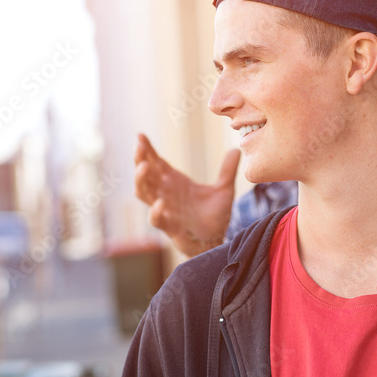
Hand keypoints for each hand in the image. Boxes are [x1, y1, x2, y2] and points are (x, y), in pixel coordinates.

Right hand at [134, 133, 239, 256]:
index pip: (156, 162)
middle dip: (140, 160)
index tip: (140, 135)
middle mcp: (165, 193)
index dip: (147, 150)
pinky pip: (157, 219)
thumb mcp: (224, 190)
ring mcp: (165, 210)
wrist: (218, 241)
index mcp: (174, 182)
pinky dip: (155, 212)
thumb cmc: (216, 216)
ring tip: (144, 167)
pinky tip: (160, 203)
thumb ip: (227, 171)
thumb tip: (237, 149)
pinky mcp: (169, 226)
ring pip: (144, 194)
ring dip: (141, 180)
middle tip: (140, 147)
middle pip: (145, 175)